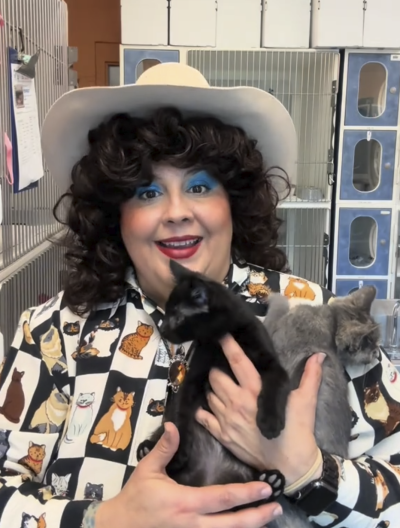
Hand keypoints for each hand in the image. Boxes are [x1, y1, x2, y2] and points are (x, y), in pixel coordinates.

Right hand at [95, 422, 282, 527]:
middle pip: (233, 524)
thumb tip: (173, 425)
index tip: (266, 489)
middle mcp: (193, 524)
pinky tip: (244, 527)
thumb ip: (164, 449)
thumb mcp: (147, 470)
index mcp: (185, 502)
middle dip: (257, 515)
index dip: (247, 494)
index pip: (223, 498)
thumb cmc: (135, 497)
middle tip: (276, 506)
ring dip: (250, 527)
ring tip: (267, 517)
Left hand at [196, 335, 324, 487]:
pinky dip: (203, 408)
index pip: (238, 361)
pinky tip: (207, 403)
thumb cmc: (298, 431)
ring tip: (217, 383)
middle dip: (217, 368)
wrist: (291, 468)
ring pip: (209, 394)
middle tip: (221, 365)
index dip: (229, 345)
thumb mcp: (306, 401)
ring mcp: (226, 420)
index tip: (221, 334)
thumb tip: (320, 355)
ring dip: (211, 387)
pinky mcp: (222, 435)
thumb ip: (311, 376)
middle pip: (216, 376)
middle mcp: (237, 403)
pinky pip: (203, 416)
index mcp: (256, 391)